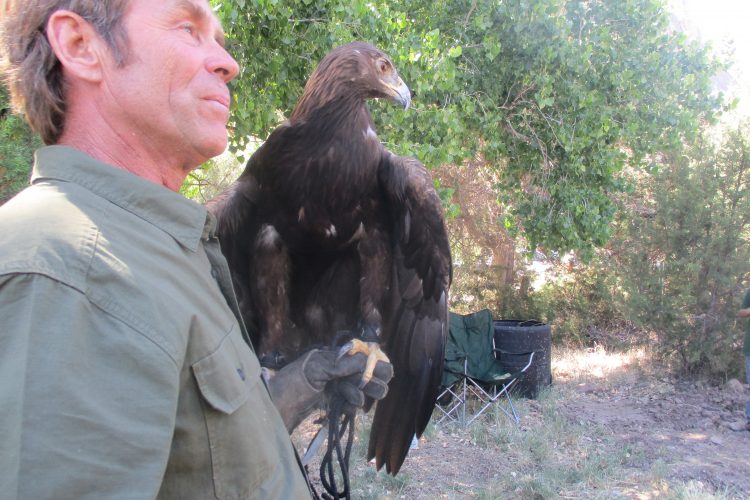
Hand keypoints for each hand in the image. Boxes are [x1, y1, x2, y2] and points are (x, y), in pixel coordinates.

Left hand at [267, 348, 392, 431]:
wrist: (274, 408)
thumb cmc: (292, 383)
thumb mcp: (317, 369)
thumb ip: (342, 365)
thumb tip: (366, 360)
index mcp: (330, 357)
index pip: (357, 357)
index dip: (372, 363)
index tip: (387, 371)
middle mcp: (332, 370)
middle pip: (359, 374)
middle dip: (371, 380)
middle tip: (381, 389)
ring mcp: (330, 388)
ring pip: (355, 390)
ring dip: (361, 394)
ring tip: (362, 400)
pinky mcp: (328, 404)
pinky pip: (346, 404)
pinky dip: (350, 407)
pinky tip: (349, 410)